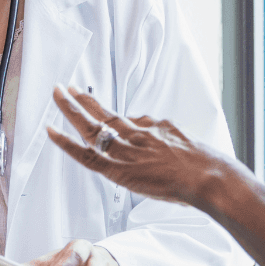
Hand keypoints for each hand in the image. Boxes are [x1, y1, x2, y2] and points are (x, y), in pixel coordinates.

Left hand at [46, 84, 264, 265]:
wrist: (213, 178)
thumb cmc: (211, 170)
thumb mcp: (190, 145)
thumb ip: (169, 135)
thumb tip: (154, 123)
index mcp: (157, 131)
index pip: (126, 120)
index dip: (107, 112)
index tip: (94, 102)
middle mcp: (140, 135)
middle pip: (106, 115)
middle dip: (84, 101)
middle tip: (66, 87)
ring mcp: (129, 150)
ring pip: (93, 127)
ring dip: (71, 110)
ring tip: (56, 93)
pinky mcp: (121, 169)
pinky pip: (87, 155)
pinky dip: (67, 143)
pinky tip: (51, 131)